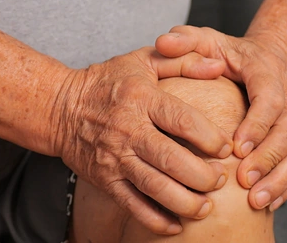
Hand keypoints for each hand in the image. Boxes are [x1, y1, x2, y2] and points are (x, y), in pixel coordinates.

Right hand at [51, 47, 232, 234]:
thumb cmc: (106, 82)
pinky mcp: (104, 178)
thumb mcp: (141, 60)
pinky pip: (132, 204)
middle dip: (203, 176)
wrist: (60, 107)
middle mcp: (128, 129)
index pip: (182, 120)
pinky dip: (155, 220)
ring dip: (185, 202)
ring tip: (205, 206)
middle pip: (171, 160)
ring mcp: (114, 157)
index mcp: (141, 98)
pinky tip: (175, 225)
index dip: (210, 138)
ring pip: (154, 187)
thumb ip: (182, 60)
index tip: (226, 148)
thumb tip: (218, 65)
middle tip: (219, 180)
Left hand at [156, 25, 286, 211]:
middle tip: (244, 180)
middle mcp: (285, 98)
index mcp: (266, 73)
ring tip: (255, 200)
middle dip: (267, 158)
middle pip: (286, 131)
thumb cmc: (230, 52)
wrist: (268, 58)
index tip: (236, 146)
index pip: (269, 99)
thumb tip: (162, 42)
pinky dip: (282, 184)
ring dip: (277, 177)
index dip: (257, 123)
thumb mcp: (206, 39)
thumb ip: (185, 39)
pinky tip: (266, 204)